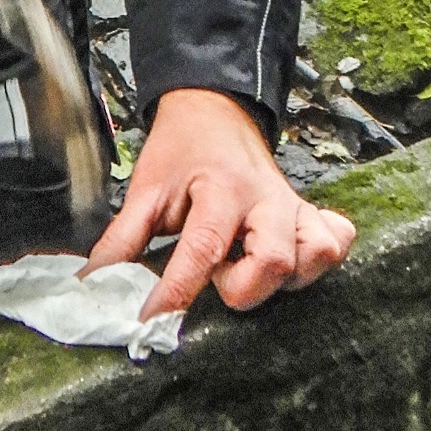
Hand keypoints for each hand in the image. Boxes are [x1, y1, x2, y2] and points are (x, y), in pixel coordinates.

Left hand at [83, 88, 355, 318]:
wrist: (213, 109)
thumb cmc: (180, 151)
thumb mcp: (145, 189)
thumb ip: (123, 241)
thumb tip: (95, 285)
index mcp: (220, 189)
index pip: (203, 249)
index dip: (177, 293)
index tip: (152, 320)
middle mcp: (265, 198)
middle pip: (273, 261)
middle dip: (239, 287)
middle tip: (213, 274)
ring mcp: (294, 205)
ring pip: (313, 257)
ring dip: (279, 278)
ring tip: (245, 266)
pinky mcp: (311, 211)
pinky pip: (335, 242)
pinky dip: (316, 259)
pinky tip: (287, 258)